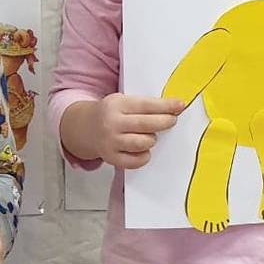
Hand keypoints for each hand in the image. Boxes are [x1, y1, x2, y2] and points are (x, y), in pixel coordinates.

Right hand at [67, 94, 182, 169]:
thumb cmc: (110, 114)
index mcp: (116, 105)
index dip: (165, 106)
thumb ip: (143, 105)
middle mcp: (112, 123)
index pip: (145, 105)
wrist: (83, 127)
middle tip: (171, 121)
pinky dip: (144, 157)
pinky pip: (135, 161)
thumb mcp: (121, 101)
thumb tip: (173, 108)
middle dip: (164, 122)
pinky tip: (143, 150)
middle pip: (146, 124)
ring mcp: (110, 141)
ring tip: (150, 136)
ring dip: (151, 140)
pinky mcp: (110, 157)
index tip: (180, 106)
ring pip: (142, 143)